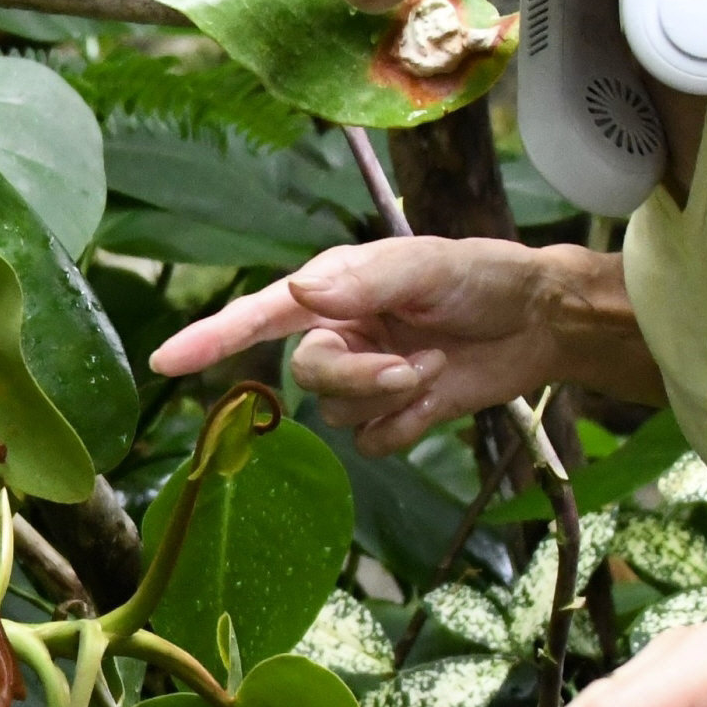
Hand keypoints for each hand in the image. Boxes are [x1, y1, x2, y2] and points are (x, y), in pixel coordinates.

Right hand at [148, 238, 660, 454]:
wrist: (539, 323)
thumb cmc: (482, 276)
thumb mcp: (426, 265)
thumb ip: (363, 280)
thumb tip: (300, 290)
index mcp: (333, 292)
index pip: (258, 317)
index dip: (210, 339)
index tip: (166, 360)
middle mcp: (339, 335)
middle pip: (306, 375)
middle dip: (357, 376)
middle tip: (410, 363)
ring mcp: (364, 378)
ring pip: (338, 412)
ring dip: (389, 398)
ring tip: (434, 367)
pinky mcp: (394, 416)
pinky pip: (373, 442)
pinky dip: (406, 425)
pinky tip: (437, 396)